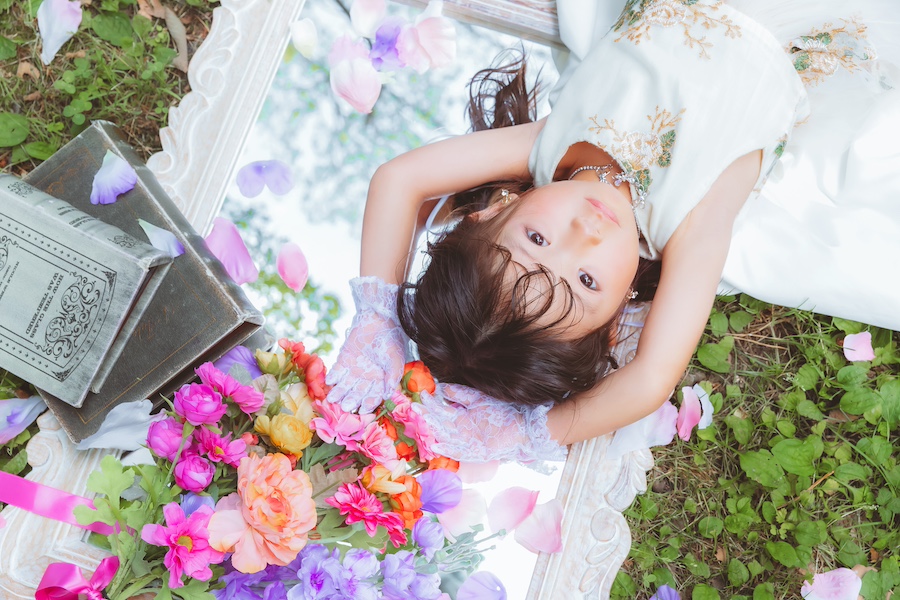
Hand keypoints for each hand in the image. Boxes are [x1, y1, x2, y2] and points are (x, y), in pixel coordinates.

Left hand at [325, 277, 405, 413]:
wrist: (378, 319)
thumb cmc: (390, 340)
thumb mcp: (395, 359)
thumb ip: (392, 377)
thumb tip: (388, 395)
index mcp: (380, 380)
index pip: (373, 396)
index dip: (368, 403)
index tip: (362, 410)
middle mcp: (367, 378)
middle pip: (357, 394)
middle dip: (351, 400)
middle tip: (345, 407)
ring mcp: (354, 370)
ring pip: (345, 385)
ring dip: (339, 392)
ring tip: (332, 398)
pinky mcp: (344, 360)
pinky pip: (337, 372)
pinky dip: (332, 377)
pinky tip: (329, 381)